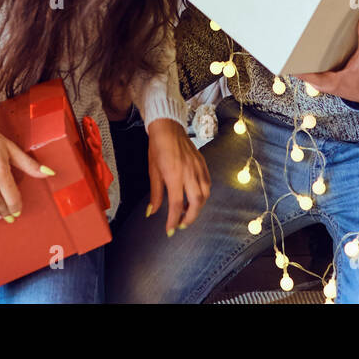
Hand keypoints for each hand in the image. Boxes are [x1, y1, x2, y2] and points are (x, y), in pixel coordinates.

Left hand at [145, 119, 210, 234]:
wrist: (168, 128)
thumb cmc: (157, 149)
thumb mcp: (153, 172)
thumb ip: (155, 194)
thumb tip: (151, 212)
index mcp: (174, 175)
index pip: (176, 204)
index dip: (173, 220)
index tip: (170, 230)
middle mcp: (189, 173)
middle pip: (196, 202)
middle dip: (190, 218)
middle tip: (181, 224)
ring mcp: (198, 168)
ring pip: (205, 194)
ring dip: (198, 207)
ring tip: (187, 211)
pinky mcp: (202, 164)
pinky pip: (207, 184)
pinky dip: (203, 194)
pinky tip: (194, 197)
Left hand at [296, 12, 358, 104]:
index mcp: (328, 82)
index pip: (303, 74)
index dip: (292, 63)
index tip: (285, 50)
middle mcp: (320, 84)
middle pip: (299, 69)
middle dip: (294, 54)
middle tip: (288, 35)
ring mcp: (319, 83)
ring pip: (303, 69)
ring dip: (300, 56)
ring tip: (293, 38)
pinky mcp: (321, 79)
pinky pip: (308, 69)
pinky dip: (307, 59)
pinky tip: (305, 46)